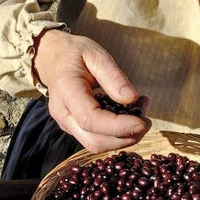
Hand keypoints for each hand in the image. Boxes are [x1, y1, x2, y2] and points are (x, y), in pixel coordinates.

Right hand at [32, 28, 149, 151]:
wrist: (52, 58)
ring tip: (142, 116)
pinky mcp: (74, 128)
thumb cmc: (74, 54)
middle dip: (124, 138)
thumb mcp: (95, 54)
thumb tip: (131, 98)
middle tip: (147, 121)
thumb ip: (113, 76)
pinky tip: (130, 117)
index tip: (142, 122)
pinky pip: (95, 139)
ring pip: (95, 145)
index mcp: (66, 91)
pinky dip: (116, 134)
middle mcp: (63, 113)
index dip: (118, 126)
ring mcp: (66, 123)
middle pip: (93, 140)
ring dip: (123, 138)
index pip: (91, 119)